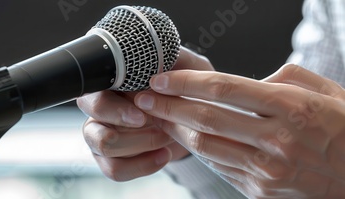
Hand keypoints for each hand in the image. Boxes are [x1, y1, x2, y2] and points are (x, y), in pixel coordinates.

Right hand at [76, 47, 212, 180]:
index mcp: (108, 84)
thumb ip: (172, 58)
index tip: (141, 107)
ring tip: (166, 136)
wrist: (193, 119)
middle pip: (90, 125)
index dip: (114, 107)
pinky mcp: (111, 159)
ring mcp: (101, 136)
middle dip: (123, 126)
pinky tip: (164, 155)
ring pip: (103, 147)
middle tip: (151, 121)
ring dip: (138, 144)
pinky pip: (114, 169)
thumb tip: (159, 62)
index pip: (92, 95)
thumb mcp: (186, 67)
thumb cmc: (185, 87)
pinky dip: (142, 165)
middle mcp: (98, 111)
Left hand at [134, 64, 344, 197]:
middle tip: (143, 98)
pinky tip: (183, 139)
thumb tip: (252, 80)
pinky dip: (197, 151)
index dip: (186, 82)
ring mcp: (267, 170)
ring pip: (205, 147)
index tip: (161, 78)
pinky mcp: (260, 190)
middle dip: (167, 107)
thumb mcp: (327, 91)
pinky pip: (219, 166)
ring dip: (174, 130)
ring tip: (155, 117)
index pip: (224, 88)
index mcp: (291, 108)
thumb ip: (286, 78)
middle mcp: (276, 140)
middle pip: (205, 119)